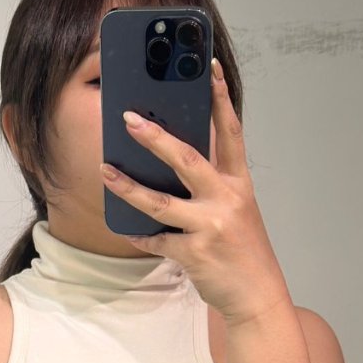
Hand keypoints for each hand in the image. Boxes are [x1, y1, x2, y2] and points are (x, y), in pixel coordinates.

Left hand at [100, 58, 289, 325]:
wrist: (257, 295)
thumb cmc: (243, 250)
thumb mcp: (236, 210)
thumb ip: (212, 185)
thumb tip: (172, 159)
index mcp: (239, 184)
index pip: (231, 132)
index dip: (220, 98)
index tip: (208, 67)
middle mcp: (227, 199)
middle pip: (187, 159)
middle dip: (155, 138)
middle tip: (129, 119)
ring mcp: (210, 226)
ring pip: (160, 202)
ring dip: (127, 186)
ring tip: (104, 170)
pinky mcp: (194, 253)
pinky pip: (156, 240)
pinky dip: (139, 235)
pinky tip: (125, 229)